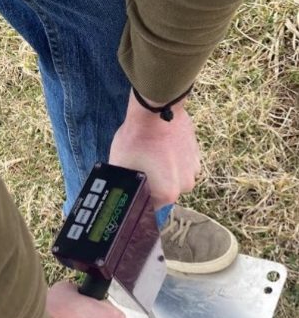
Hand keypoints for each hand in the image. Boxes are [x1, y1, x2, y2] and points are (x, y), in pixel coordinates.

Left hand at [109, 90, 200, 208]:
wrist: (156, 110)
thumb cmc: (136, 141)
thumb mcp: (120, 167)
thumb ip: (124, 187)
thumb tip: (121, 196)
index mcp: (167, 194)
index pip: (151, 207)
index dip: (140, 198)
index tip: (132, 187)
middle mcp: (185, 186)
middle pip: (164, 192)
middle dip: (152, 184)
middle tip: (139, 167)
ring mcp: (193, 169)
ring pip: (174, 178)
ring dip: (164, 171)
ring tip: (150, 155)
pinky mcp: (196, 153)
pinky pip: (181, 164)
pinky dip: (172, 160)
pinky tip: (161, 148)